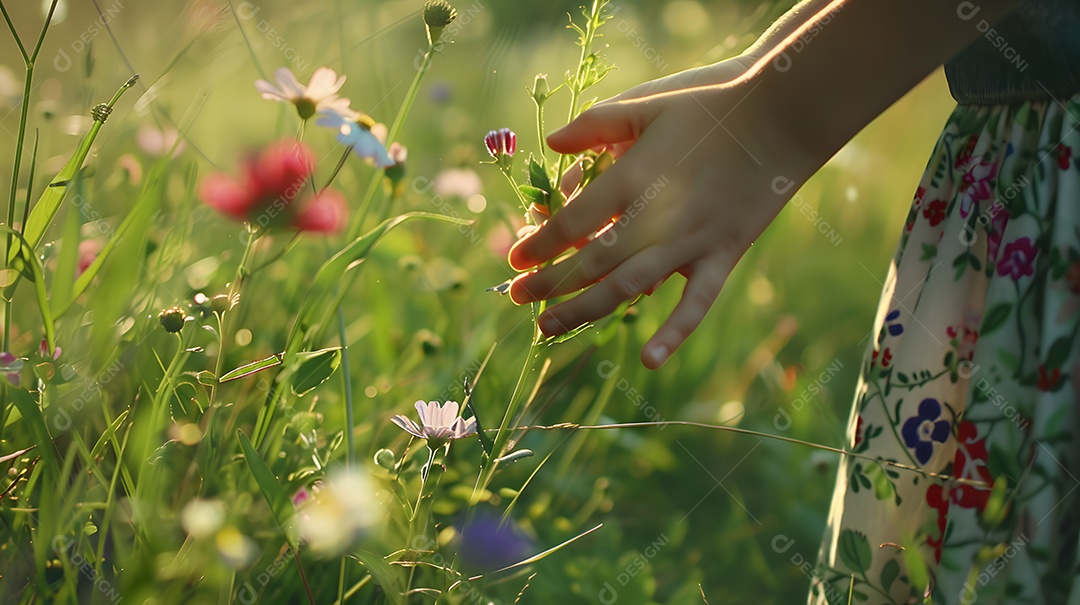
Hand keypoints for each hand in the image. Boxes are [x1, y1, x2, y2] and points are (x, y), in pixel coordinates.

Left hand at [508, 66, 811, 368]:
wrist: (782, 115)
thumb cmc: (710, 105)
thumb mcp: (646, 104)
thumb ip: (594, 125)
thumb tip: (549, 145)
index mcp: (634, 176)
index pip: (571, 224)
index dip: (537, 246)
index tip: (514, 260)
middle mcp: (657, 217)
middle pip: (589, 263)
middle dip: (548, 286)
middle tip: (517, 299)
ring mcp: (691, 241)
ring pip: (627, 289)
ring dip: (583, 311)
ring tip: (548, 328)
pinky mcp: (723, 255)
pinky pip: (697, 304)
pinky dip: (674, 334)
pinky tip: (648, 361)